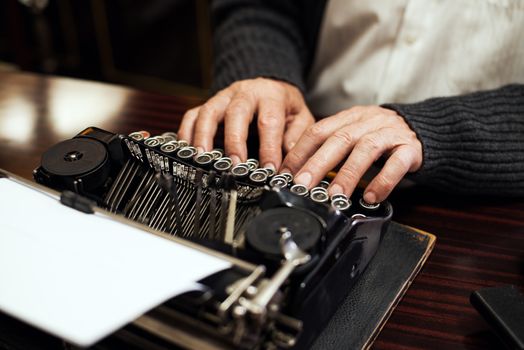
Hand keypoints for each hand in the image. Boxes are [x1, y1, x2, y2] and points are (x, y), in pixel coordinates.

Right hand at [178, 78, 314, 168]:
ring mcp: (223, 97)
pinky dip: (187, 132)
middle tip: (235, 165)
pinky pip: (192, 115)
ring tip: (204, 158)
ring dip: (204, 136)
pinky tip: (187, 151)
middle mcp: (245, 92)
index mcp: (271, 95)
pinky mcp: (208, 105)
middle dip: (235, 141)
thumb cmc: (285, 107)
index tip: (270, 169)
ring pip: (209, 112)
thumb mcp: (300, 118)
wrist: (269, 86)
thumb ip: (297, 139)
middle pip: (236, 113)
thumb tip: (289, 163)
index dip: (269, 147)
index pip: (270, 121)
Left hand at [280, 106, 422, 202]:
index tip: (286, 173)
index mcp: (348, 118)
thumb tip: (299, 171)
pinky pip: (397, 163)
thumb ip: (330, 147)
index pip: (319, 131)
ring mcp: (390, 133)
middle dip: (318, 163)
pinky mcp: (410, 148)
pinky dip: (383, 181)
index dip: (300, 152)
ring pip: (366, 149)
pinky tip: (370, 197)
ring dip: (347, 174)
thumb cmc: (379, 136)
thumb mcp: (353, 134)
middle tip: (303, 185)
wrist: (421, 127)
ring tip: (335, 195)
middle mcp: (367, 122)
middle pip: (339, 139)